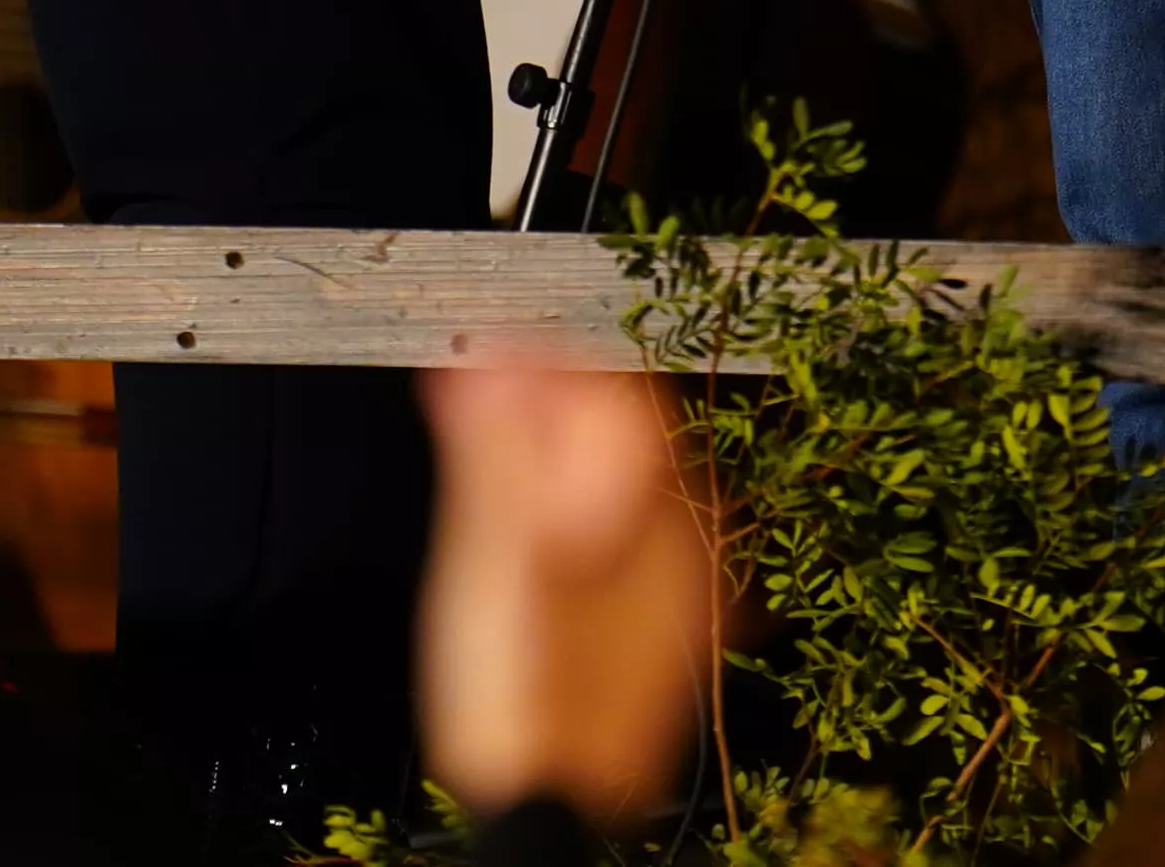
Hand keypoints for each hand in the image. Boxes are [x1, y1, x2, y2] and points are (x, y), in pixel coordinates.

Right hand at [418, 362, 715, 824]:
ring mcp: (666, 599)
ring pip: (617, 493)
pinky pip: (610, 543)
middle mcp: (682, 555)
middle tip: (483, 385)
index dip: (555, 363)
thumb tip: (490, 361)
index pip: (625, 401)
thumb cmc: (523, 700)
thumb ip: (496, 452)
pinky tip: (517, 517)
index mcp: (662, 526)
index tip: (495, 347)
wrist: (542, 817)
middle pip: (626, 443)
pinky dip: (561, 510)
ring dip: (550, 456)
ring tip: (486, 437)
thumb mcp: (494, 559)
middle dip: (551, 404)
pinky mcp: (638, 635)